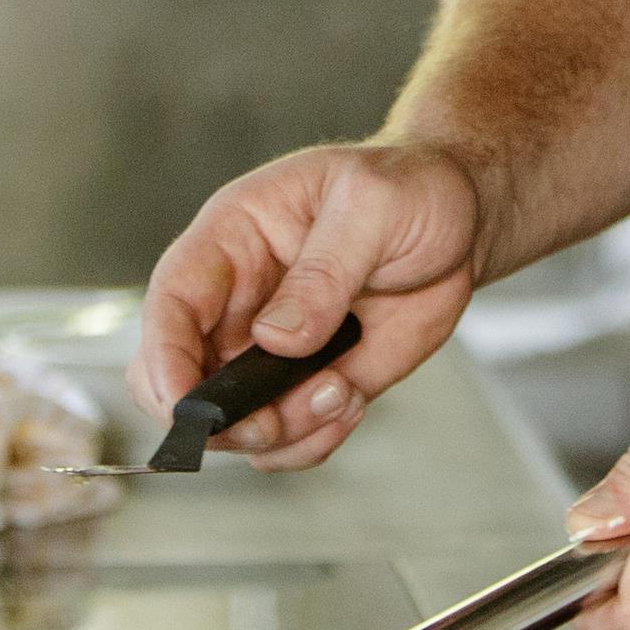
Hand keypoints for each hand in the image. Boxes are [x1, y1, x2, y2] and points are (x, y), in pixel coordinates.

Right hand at [136, 141, 487, 471]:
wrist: (464, 222)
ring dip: (281, 433)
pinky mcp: (309, 383)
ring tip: (342, 392)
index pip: (171, 302)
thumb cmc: (411, 189)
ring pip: (233, 422)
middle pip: (180, 378)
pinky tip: (353, 400)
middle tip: (271, 422)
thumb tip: (275, 337)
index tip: (186, 407)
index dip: (165, 358)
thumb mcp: (373, 206)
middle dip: (217, 418)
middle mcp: (239, 301)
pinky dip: (314, 441)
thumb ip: (325, 270)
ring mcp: (270, 350)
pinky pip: (287, 437)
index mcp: (233, 238)